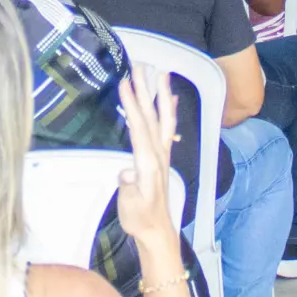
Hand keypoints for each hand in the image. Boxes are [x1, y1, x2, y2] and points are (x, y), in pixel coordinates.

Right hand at [114, 64, 183, 251]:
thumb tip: (124, 172)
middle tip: (141, 66)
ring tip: (161, 73)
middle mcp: (158, 154)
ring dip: (161, 94)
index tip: (125, 83)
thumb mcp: (130, 206)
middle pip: (152, 116)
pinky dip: (170, 109)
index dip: (132, 105)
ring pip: (163, 118)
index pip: (139, 127)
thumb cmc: (140, 218)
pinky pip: (168, 127)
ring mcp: (162, 154)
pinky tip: (171, 97)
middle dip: (146, 90)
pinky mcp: (162, 157)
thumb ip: (128, 188)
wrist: (157, 230)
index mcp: (147, 162)